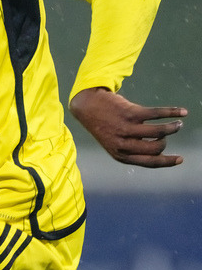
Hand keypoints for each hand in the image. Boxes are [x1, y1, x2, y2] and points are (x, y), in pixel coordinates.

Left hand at [70, 87, 186, 167]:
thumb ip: (133, 149)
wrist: (88, 106)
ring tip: (178, 123)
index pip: (149, 162)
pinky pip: (157, 114)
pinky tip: (182, 112)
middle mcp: (123, 144)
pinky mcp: (130, 113)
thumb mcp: (115, 143)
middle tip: (167, 133)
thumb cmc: (106, 126)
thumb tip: (159, 151)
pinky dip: (172, 112)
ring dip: (172, 127)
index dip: (166, 162)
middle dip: (165, 141)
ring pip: (159, 132)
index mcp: (121, 155)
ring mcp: (126, 128)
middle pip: (156, 148)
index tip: (180, 159)